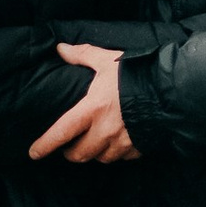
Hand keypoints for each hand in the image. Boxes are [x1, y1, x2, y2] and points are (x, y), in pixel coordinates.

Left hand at [29, 42, 137, 165]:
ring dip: (93, 152)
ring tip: (93, 142)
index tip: (34, 153)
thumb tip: (61, 49)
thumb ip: (82, 55)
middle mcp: (104, 131)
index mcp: (93, 109)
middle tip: (68, 145)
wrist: (171, 91)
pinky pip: (121, 158)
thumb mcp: (107, 61)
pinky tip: (116, 142)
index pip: (62, 132)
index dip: (45, 144)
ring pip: (99, 158)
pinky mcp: (137, 149)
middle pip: (79, 153)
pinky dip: (115, 152)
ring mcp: (122, 143)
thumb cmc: (136, 74)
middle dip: (70, 152)